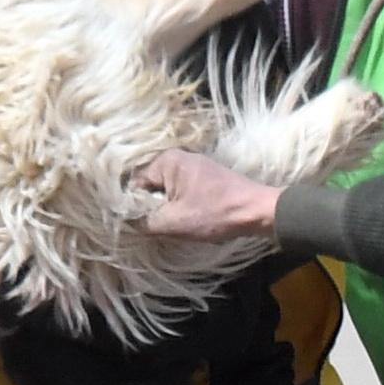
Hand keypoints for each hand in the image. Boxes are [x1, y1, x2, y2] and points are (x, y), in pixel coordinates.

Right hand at [128, 148, 286, 248]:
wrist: (258, 211)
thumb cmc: (216, 213)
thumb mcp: (173, 222)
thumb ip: (144, 221)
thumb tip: (125, 221)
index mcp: (166, 160)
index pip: (135, 183)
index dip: (133, 206)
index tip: (136, 224)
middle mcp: (177, 157)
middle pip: (150, 186)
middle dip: (150, 207)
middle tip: (154, 227)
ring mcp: (193, 167)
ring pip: (166, 191)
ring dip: (166, 209)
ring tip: (170, 225)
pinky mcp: (204, 178)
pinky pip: (181, 192)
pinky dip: (179, 206)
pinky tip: (185, 220)